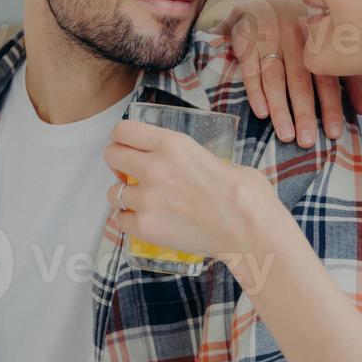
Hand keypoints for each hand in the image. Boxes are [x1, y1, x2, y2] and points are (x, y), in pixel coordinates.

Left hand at [103, 118, 277, 263]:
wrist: (251, 230)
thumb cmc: (246, 194)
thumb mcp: (217, 159)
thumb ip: (191, 158)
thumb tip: (187, 166)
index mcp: (172, 144)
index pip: (124, 130)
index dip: (121, 137)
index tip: (125, 145)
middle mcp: (154, 168)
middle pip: (111, 155)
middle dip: (117, 163)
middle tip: (129, 172)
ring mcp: (147, 199)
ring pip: (113, 192)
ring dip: (124, 195)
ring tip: (140, 202)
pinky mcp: (146, 227)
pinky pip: (120, 221)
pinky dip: (128, 221)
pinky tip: (143, 221)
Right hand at [213, 0, 361, 146]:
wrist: (260, 3)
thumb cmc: (301, 33)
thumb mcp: (327, 49)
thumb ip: (346, 75)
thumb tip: (361, 109)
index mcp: (318, 40)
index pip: (326, 76)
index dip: (331, 105)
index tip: (334, 133)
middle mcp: (294, 37)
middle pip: (300, 80)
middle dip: (304, 113)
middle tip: (308, 141)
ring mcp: (268, 37)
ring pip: (274, 78)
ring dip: (280, 108)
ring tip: (286, 135)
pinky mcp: (245, 39)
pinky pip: (249, 69)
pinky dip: (255, 91)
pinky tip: (262, 113)